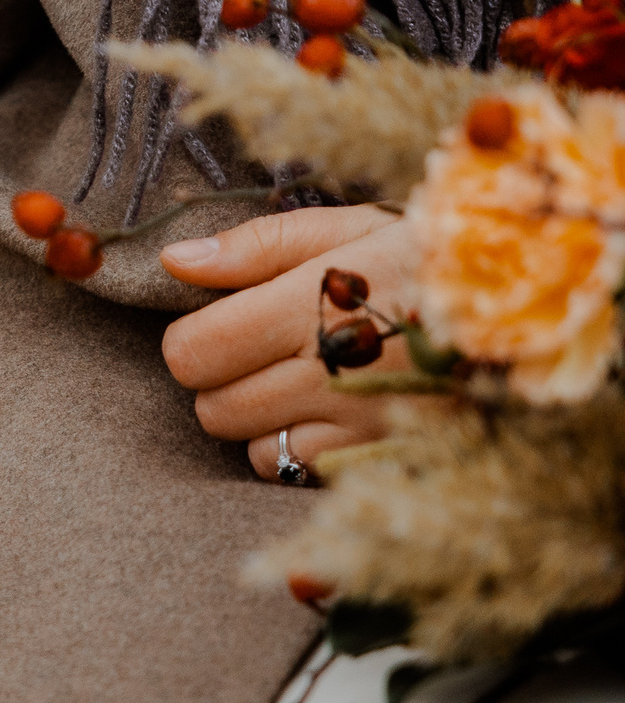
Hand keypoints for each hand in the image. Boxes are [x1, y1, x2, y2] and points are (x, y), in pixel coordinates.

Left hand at [160, 205, 422, 481]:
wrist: (528, 301)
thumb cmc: (424, 256)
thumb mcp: (346, 228)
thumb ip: (253, 246)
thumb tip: (174, 261)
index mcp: (315, 303)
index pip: (193, 353)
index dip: (192, 342)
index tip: (219, 326)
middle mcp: (337, 370)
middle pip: (214, 409)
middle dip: (223, 382)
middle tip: (263, 353)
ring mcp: (365, 423)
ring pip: (255, 449)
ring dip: (261, 421)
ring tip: (301, 381)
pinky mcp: (389, 457)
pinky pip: (303, 473)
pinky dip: (299, 449)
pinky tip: (328, 412)